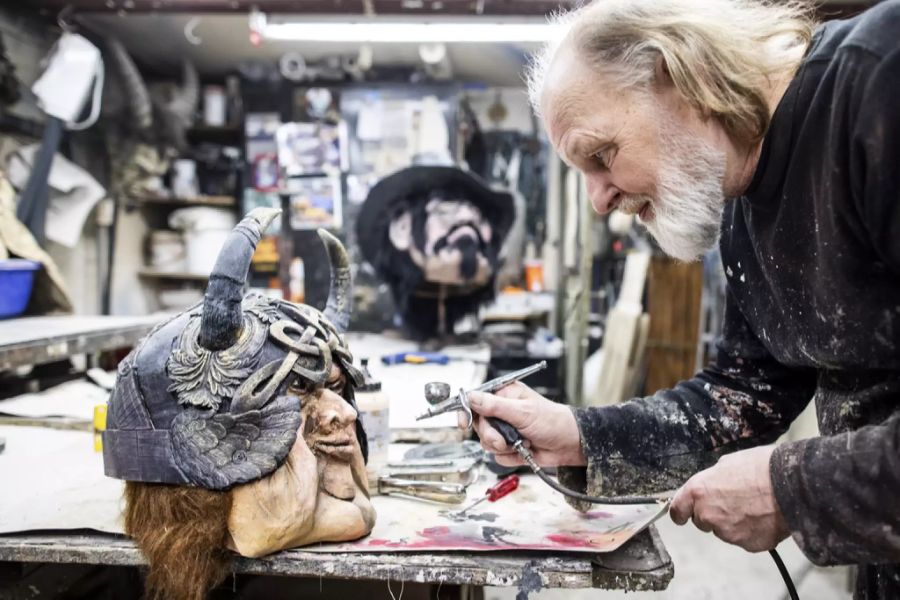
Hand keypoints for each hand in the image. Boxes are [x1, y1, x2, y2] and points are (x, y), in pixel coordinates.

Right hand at [459, 382, 585, 467]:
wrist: (569, 445)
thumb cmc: (552, 421)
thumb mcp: (522, 411)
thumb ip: (494, 406)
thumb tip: (472, 396)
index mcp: (504, 395)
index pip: (475, 400)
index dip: (466, 411)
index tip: (464, 422)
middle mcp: (501, 412)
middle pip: (478, 425)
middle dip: (491, 434)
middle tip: (504, 437)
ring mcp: (505, 430)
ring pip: (486, 442)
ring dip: (503, 446)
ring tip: (520, 442)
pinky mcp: (509, 447)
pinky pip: (497, 456)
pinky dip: (510, 456)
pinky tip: (523, 449)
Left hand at [670, 445, 789, 551]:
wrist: (791, 486)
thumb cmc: (761, 467)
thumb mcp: (727, 463)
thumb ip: (712, 479)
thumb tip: (711, 485)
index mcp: (698, 491)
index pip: (677, 510)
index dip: (680, 512)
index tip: (682, 515)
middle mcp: (708, 514)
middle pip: (702, 521)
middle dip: (712, 514)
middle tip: (732, 502)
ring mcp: (727, 533)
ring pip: (724, 530)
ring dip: (733, 522)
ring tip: (753, 506)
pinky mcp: (747, 544)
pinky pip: (744, 539)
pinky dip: (751, 531)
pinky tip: (763, 517)